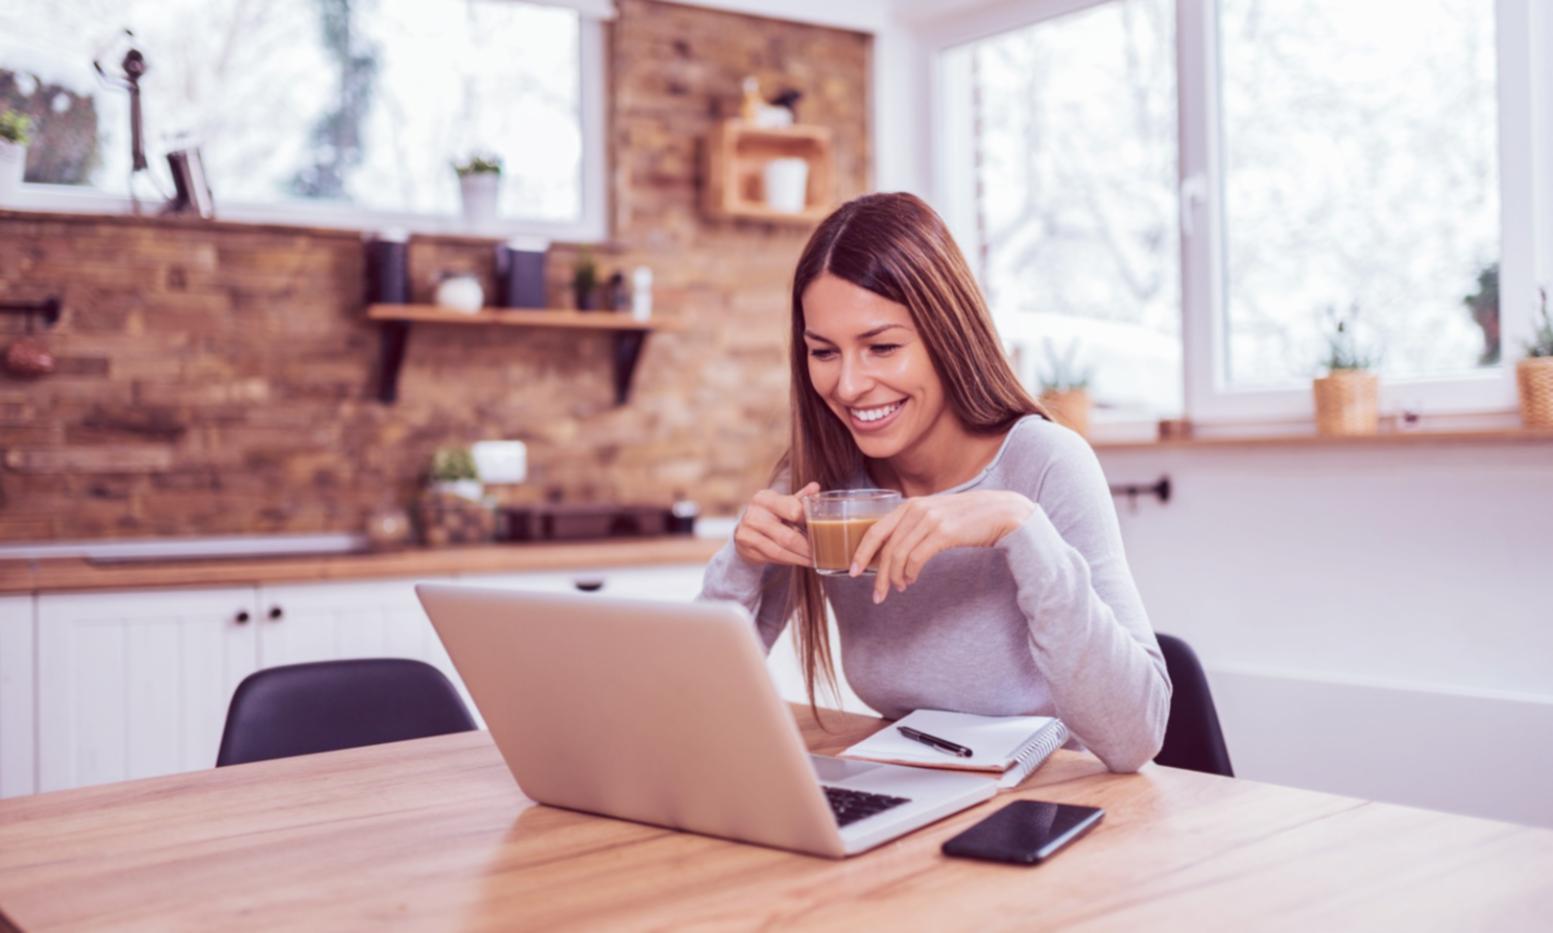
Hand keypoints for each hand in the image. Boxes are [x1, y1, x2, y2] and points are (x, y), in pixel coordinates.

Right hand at [733, 481, 820, 567]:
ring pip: (780, 551)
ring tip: (813, 560)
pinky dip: (789, 560)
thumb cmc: (770, 514)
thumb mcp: (783, 503)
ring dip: (799, 558)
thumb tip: (816, 488)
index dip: (810, 521)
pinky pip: (772, 558)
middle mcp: (754, 513)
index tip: (824, 530)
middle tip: (821, 553)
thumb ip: (800, 498)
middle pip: (787, 536)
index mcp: (765, 498)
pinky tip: (799, 560)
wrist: (745, 529)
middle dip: (807, 548)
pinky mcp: (746, 548)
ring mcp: (747, 532)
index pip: (793, 510)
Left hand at [849, 491, 1034, 603]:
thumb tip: (895, 549)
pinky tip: (911, 580)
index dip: (862, 552)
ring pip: (899, 555)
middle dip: (876, 573)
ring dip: (895, 577)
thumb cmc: (968, 518)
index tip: (854, 570)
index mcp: (909, 505)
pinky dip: (910, 573)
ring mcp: (930, 520)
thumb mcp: (936, 514)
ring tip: (899, 589)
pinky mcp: (944, 532)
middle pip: (885, 546)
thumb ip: (915, 525)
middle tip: (876, 594)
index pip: (875, 530)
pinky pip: (917, 558)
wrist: (1001, 512)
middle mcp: (916, 509)